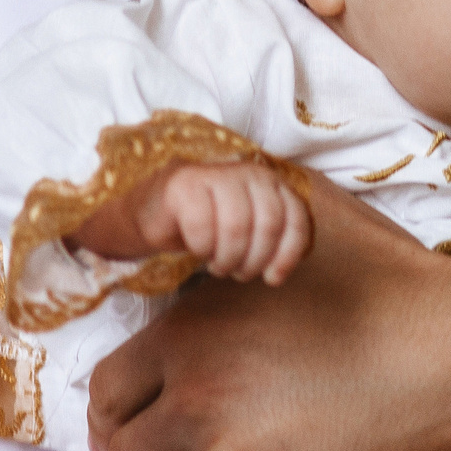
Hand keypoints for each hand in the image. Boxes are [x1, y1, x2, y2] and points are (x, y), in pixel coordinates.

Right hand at [69, 162, 314, 284]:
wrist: (155, 213)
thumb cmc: (208, 225)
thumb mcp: (249, 232)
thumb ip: (274, 240)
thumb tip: (282, 270)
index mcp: (269, 181)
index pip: (295, 218)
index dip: (288, 255)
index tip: (273, 279)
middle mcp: (246, 171)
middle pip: (267, 225)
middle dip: (253, 260)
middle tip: (238, 272)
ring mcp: (214, 174)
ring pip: (237, 227)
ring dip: (227, 258)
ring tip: (218, 264)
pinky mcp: (183, 183)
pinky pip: (203, 227)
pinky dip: (201, 248)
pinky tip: (196, 248)